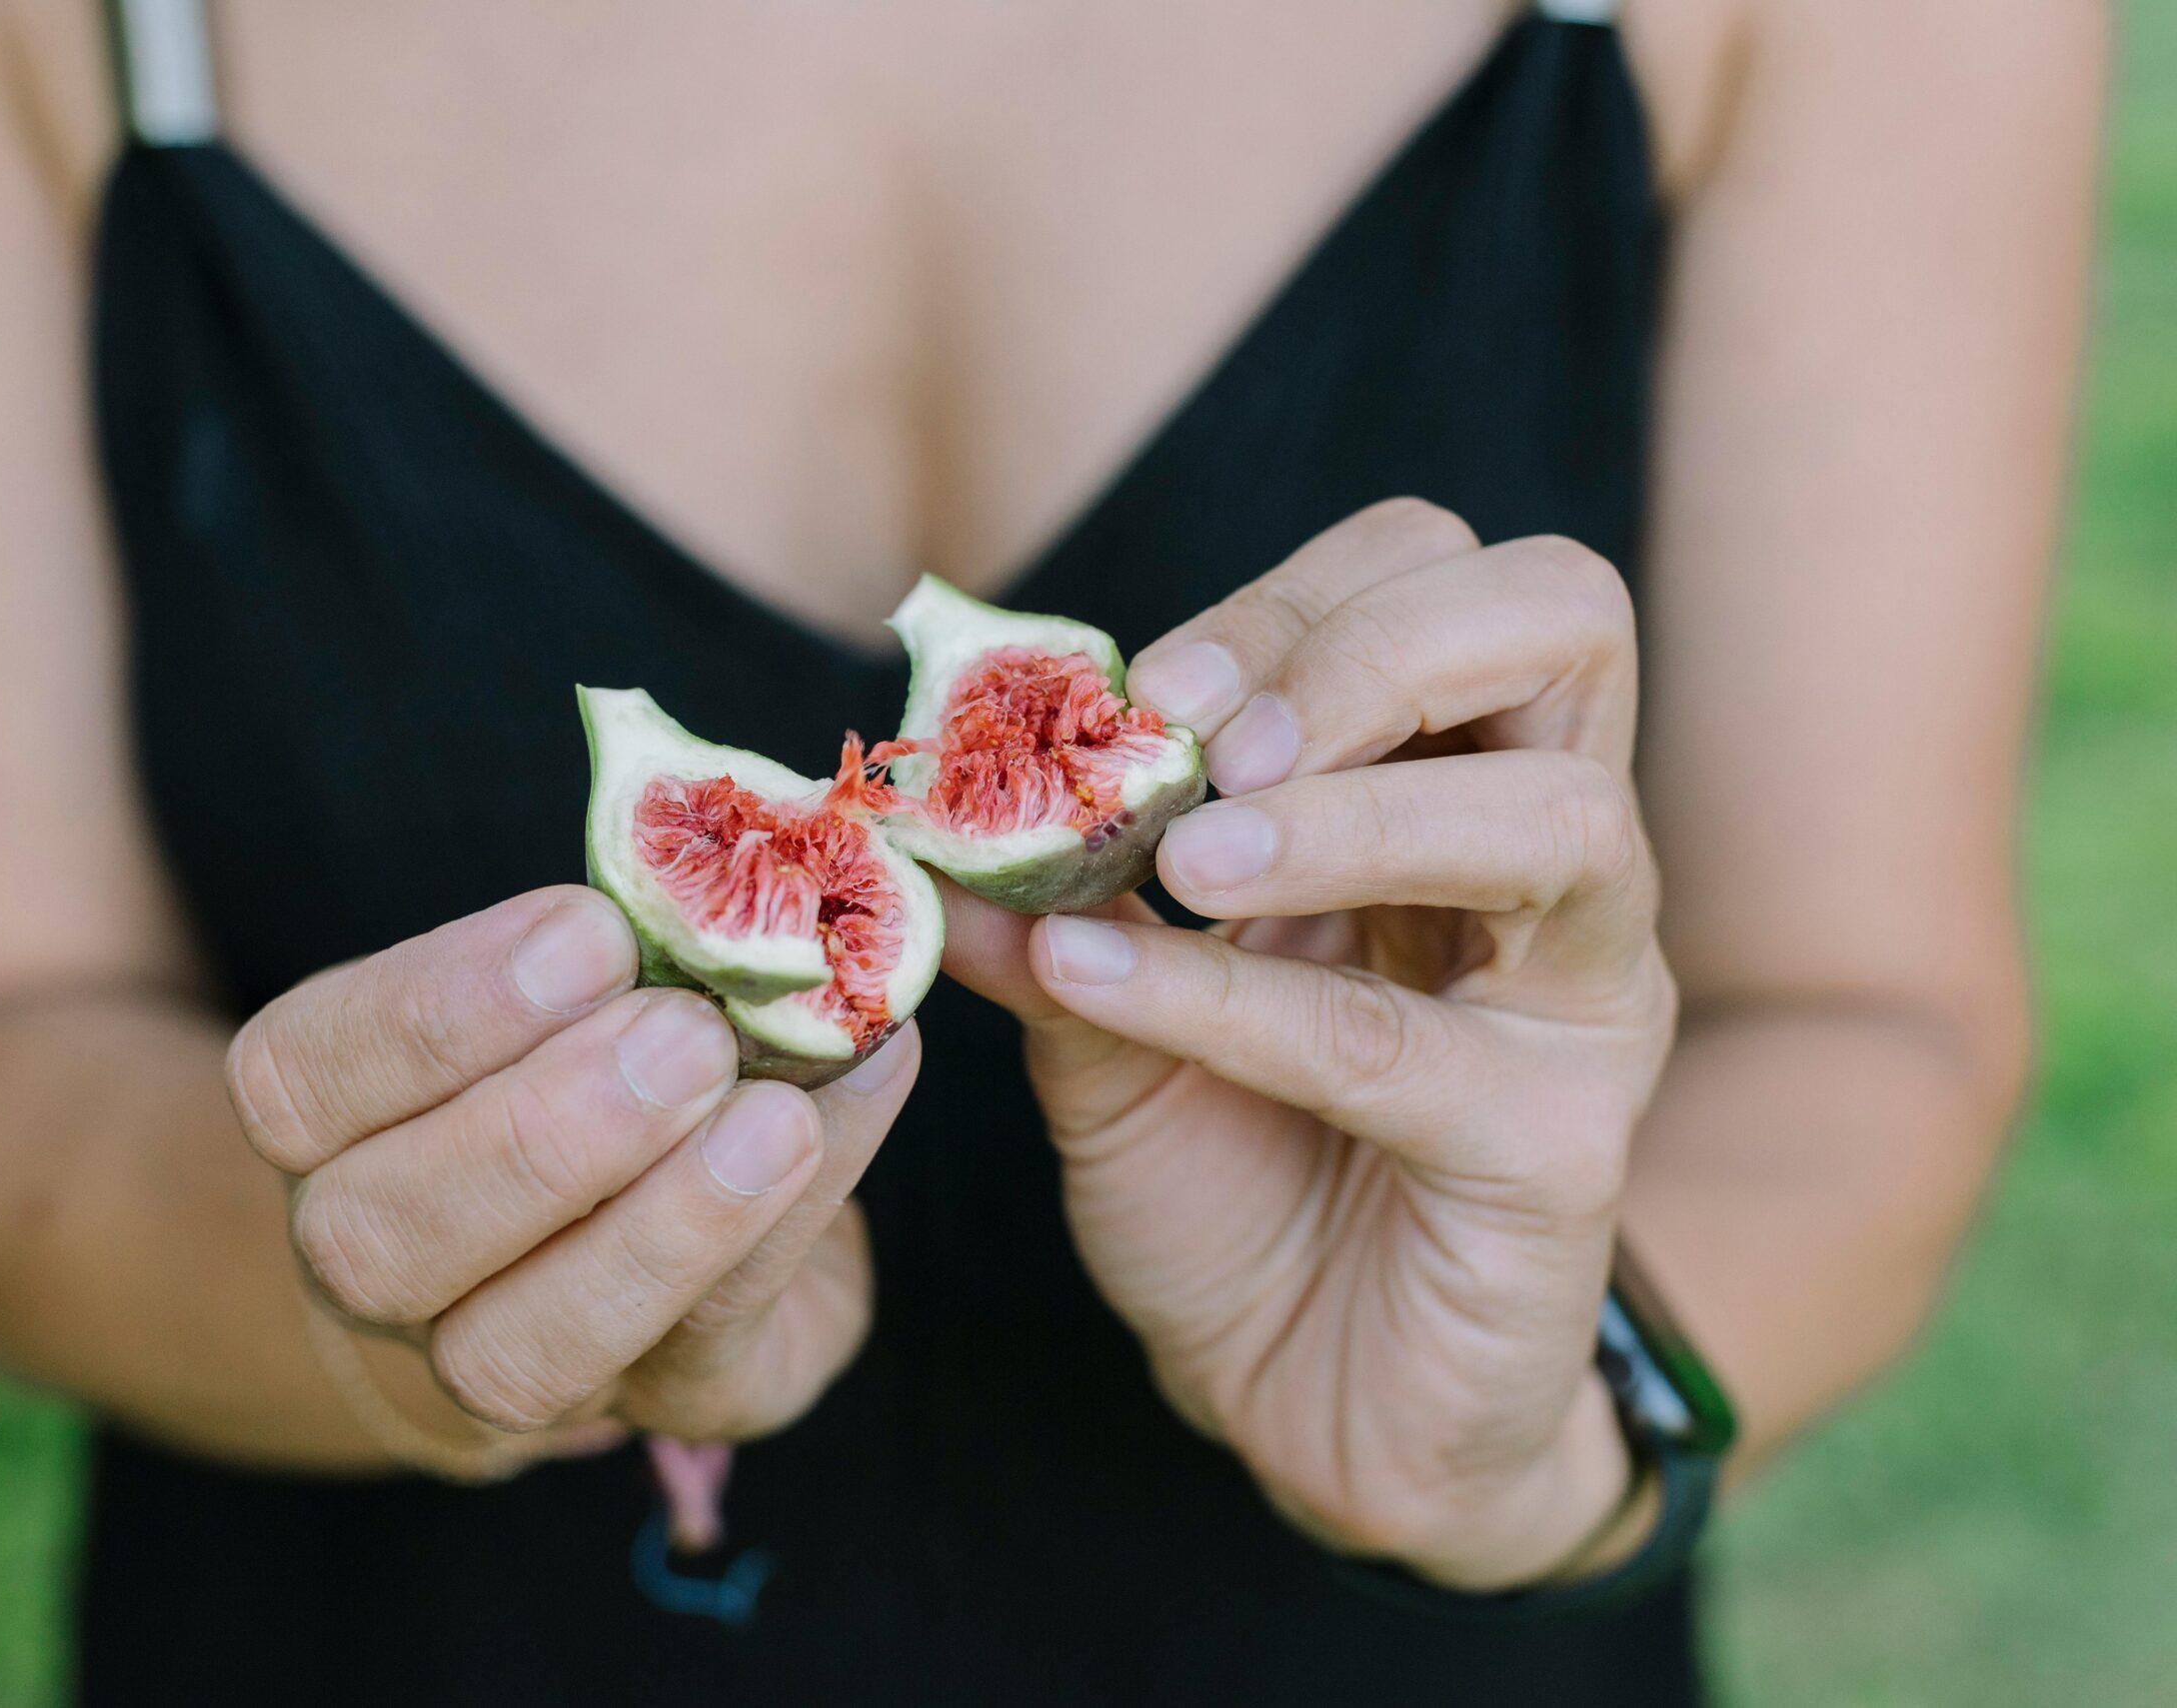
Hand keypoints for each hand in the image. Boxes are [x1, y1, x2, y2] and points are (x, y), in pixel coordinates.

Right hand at [226, 887, 918, 1482]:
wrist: (683, 1239)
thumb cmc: (601, 1056)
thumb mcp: (575, 985)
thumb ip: (619, 944)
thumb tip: (753, 868)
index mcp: (332, 1128)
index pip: (300, 1078)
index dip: (437, 1009)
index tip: (589, 932)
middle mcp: (383, 1266)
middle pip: (376, 1240)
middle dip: (541, 1132)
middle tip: (685, 1035)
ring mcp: (502, 1366)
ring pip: (515, 1353)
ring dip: (654, 1230)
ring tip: (772, 1119)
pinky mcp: (666, 1407)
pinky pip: (698, 1360)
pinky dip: (779, 1240)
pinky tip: (833, 1133)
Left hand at [945, 500, 1676, 1589]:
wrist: (1313, 1407)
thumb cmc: (1235, 1190)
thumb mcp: (1111, 1024)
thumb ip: (1051, 904)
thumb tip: (930, 809)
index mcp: (1453, 788)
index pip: (1443, 575)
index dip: (1293, 596)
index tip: (1143, 689)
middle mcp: (1552, 866)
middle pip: (1563, 615)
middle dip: (1368, 645)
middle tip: (1211, 746)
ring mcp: (1581, 1003)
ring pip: (1557, 816)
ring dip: (1349, 813)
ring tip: (1185, 858)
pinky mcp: (1557, 1152)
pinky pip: (1402, 1041)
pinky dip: (1234, 998)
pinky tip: (1098, 983)